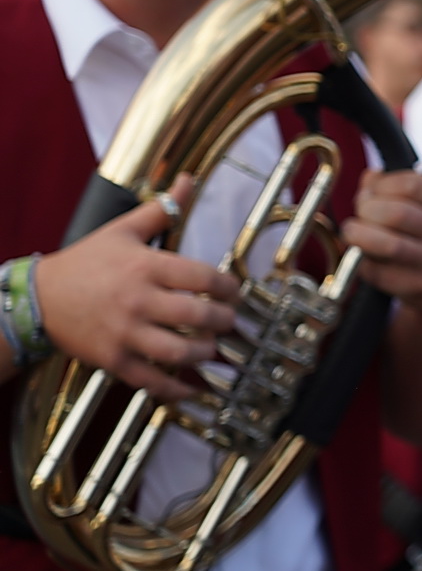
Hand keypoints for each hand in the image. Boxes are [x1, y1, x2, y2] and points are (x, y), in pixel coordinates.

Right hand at [34, 174, 238, 398]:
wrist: (36, 299)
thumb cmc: (85, 263)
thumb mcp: (121, 230)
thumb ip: (160, 209)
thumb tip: (188, 180)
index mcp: (144, 267)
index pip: (202, 277)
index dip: (228, 287)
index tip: (234, 293)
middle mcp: (137, 301)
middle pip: (197, 316)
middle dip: (224, 321)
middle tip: (231, 321)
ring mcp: (124, 333)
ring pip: (178, 351)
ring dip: (206, 353)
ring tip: (213, 347)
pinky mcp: (113, 359)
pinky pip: (151, 380)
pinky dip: (176, 390)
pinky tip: (194, 388)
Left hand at [342, 169, 421, 309]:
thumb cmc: (416, 233)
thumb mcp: (412, 203)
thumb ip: (386, 185)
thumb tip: (370, 178)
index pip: (411, 185)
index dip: (381, 186)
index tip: (370, 192)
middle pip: (398, 214)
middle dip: (367, 211)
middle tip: (359, 215)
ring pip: (391, 246)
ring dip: (361, 237)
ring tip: (351, 233)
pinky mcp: (419, 285)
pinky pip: (381, 273)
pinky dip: (363, 263)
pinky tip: (362, 257)